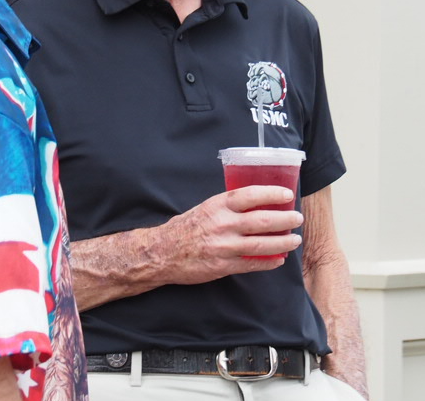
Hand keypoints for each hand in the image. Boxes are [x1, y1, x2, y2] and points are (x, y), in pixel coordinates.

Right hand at [155, 186, 303, 283]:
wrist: (163, 252)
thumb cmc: (184, 228)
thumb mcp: (204, 208)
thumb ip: (227, 207)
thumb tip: (254, 204)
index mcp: (217, 206)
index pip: (250, 195)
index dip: (271, 194)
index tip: (286, 194)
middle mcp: (222, 224)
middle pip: (262, 221)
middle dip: (284, 220)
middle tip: (297, 218)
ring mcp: (224, 246)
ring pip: (262, 244)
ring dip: (283, 242)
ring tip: (295, 240)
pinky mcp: (224, 266)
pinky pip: (253, 264)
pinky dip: (269, 262)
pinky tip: (279, 259)